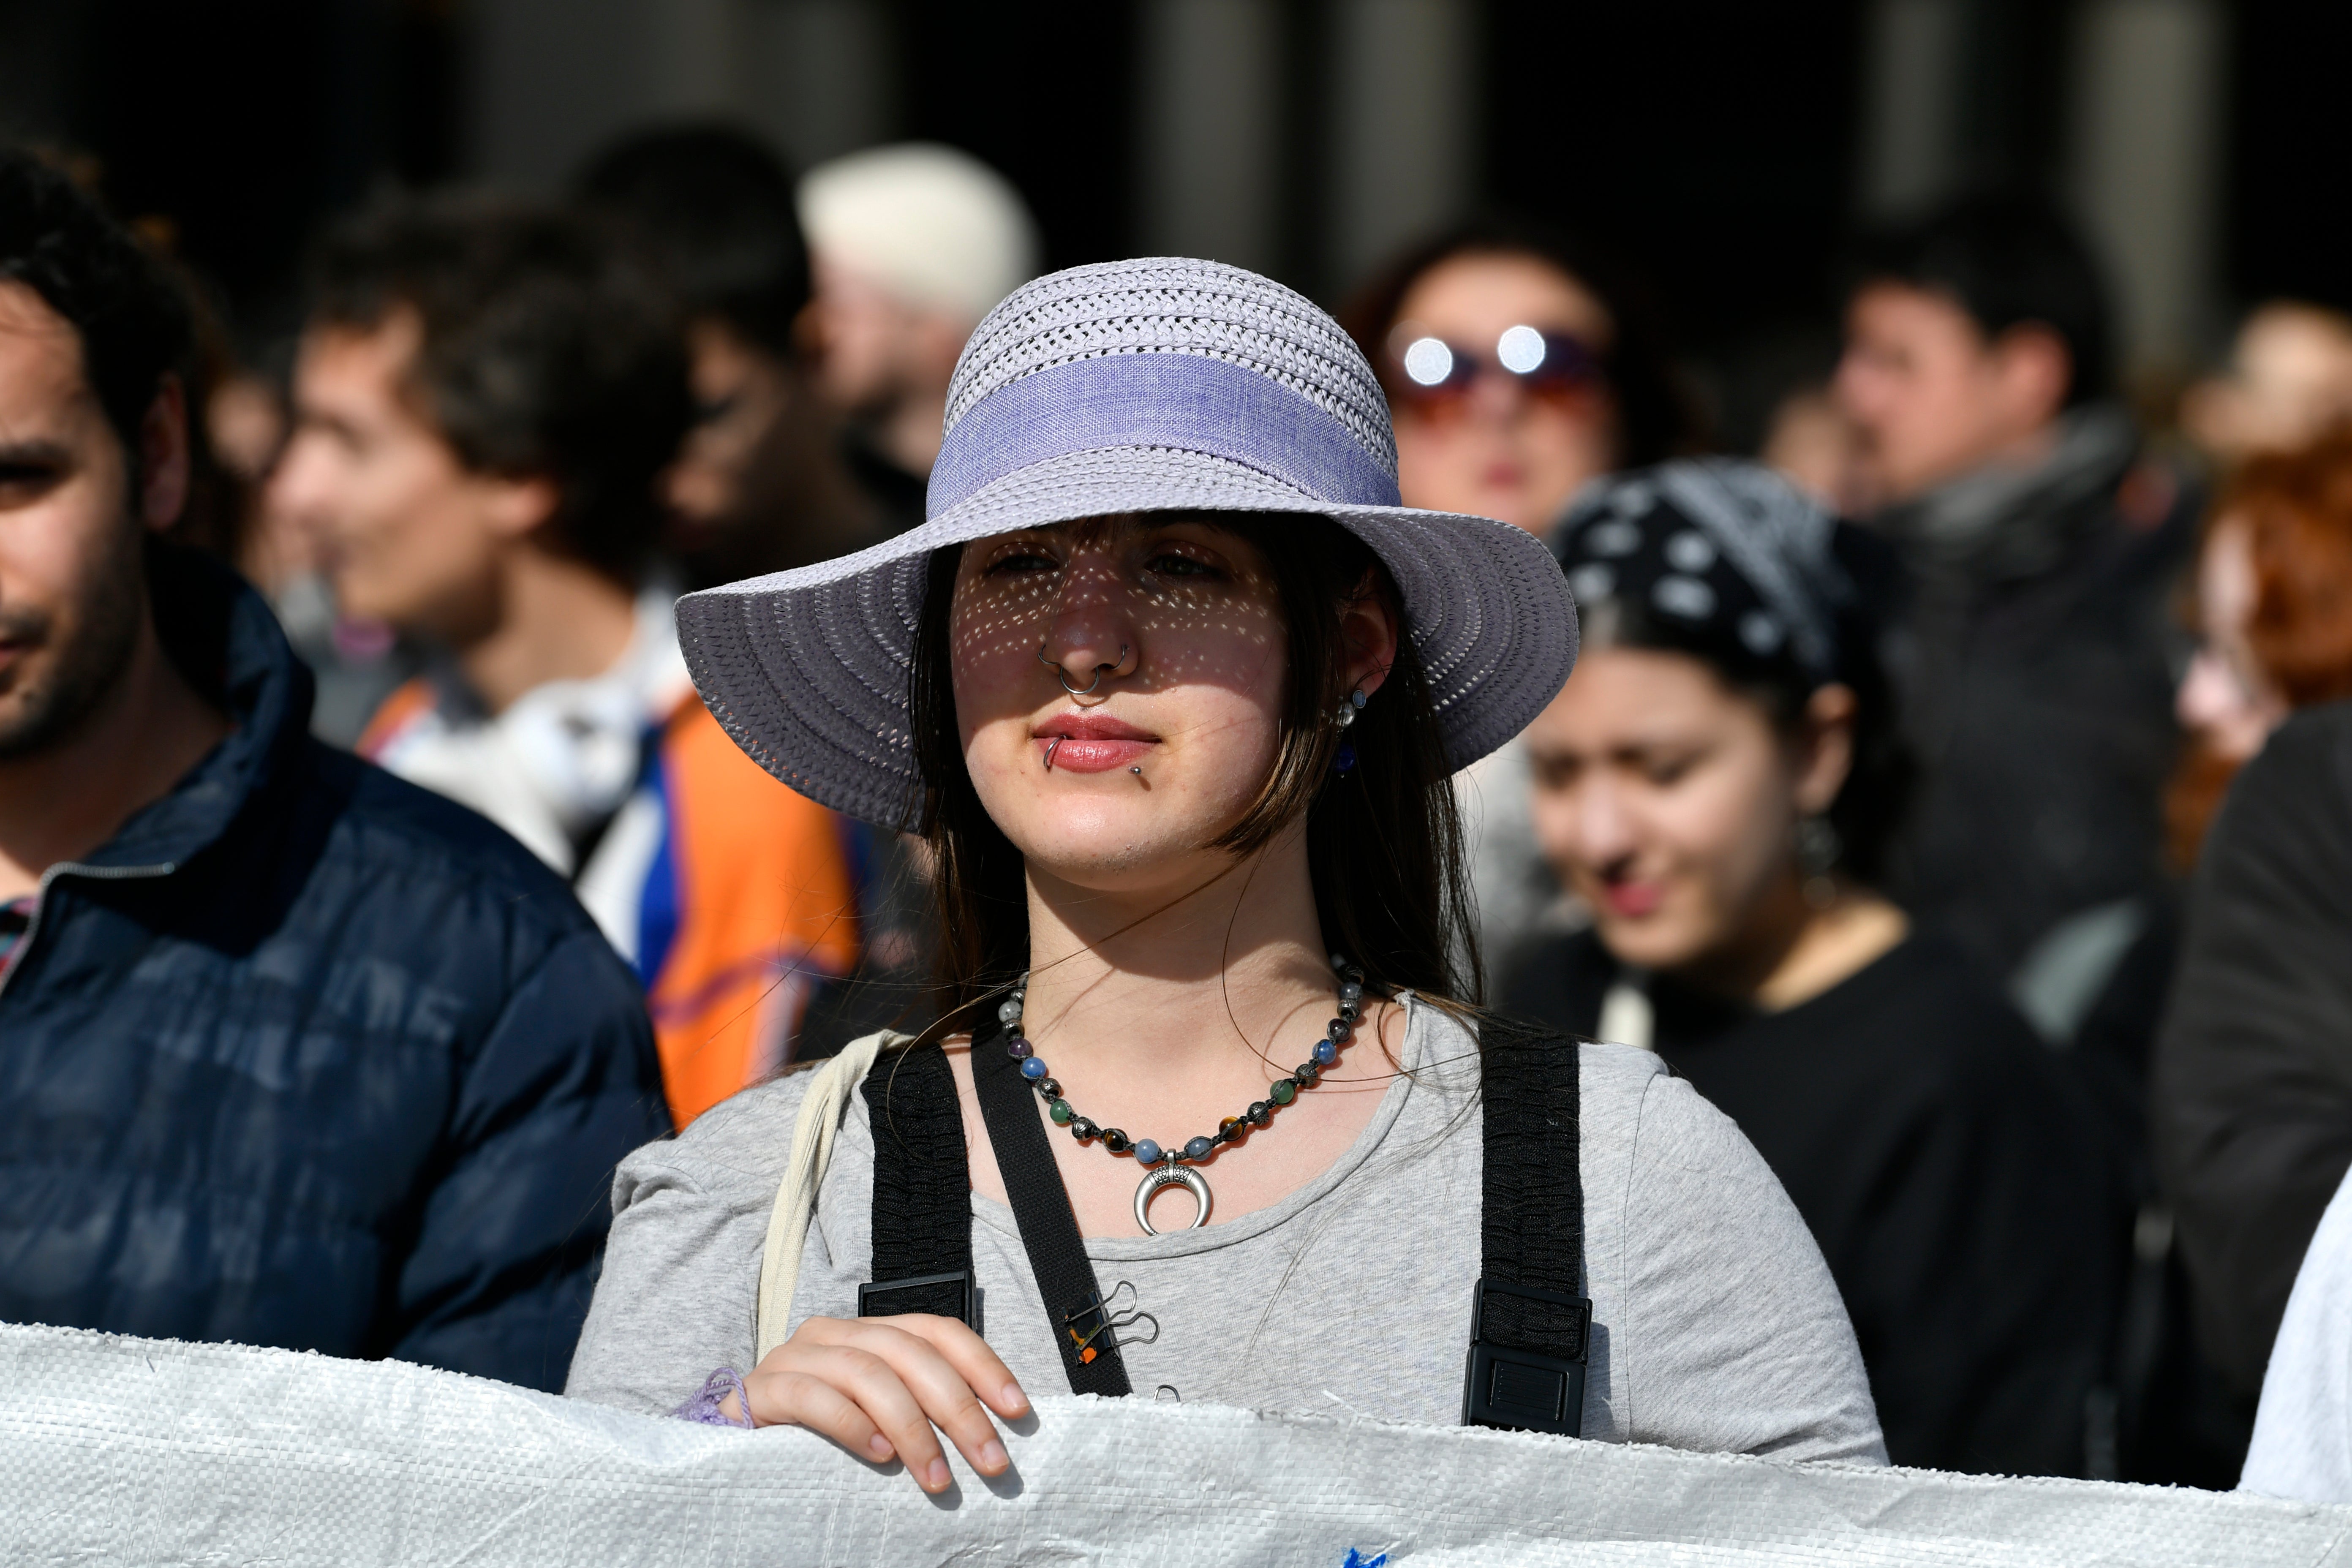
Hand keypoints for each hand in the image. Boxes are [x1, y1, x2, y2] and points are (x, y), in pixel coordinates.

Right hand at [736, 1315, 1029, 1492]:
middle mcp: (835, 1334)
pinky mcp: (762, 1389)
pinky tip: (878, 1456)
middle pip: (910, 1353)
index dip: (983, 1365)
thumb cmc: (815, 1441)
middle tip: (991, 1461)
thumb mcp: (877, 1419)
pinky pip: (814, 1396)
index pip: (937, 1330)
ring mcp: (795, 1356)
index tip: (1018, 1411)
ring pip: (869, 1373)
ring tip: (937, 1476)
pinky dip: (852, 1425)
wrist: (731, 1451)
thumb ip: (919, 1410)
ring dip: (913, 1428)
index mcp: (870, 1334)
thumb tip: (990, 1435)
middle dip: (959, 1408)